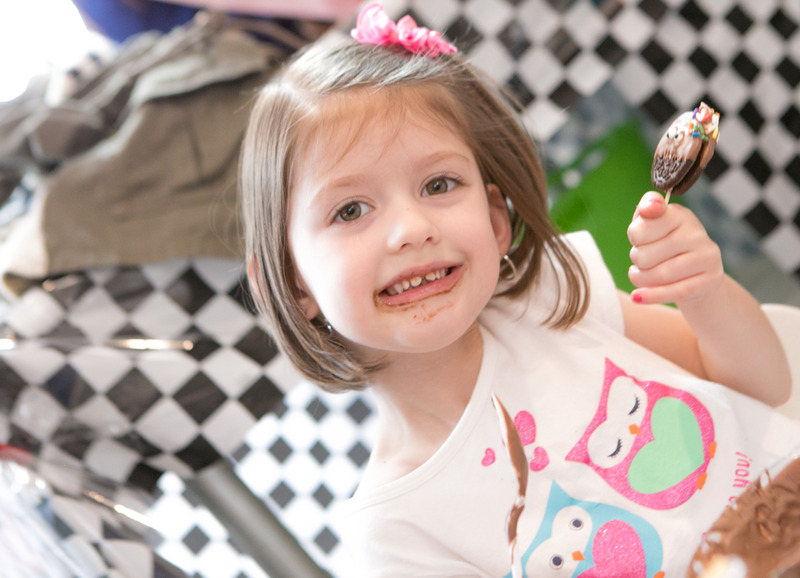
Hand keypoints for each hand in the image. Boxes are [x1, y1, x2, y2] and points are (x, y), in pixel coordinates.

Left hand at [627, 191, 722, 305]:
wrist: (697, 274)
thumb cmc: (665, 245)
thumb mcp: (653, 225)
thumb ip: (646, 210)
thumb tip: (651, 206)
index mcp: (679, 215)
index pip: (640, 230)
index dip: (634, 237)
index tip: (640, 238)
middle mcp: (696, 233)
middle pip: (644, 256)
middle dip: (637, 260)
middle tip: (644, 260)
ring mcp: (706, 257)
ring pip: (657, 275)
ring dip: (640, 278)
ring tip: (640, 275)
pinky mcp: (710, 280)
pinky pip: (673, 292)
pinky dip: (650, 296)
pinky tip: (637, 296)